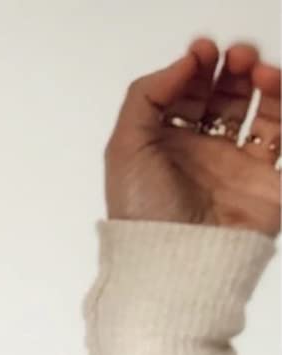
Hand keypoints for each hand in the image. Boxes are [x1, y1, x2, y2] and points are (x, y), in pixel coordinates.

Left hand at [105, 38, 280, 235]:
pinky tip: (271, 86)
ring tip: (255, 69)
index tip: (202, 51)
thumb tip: (185, 61)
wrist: (176, 265)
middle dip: (232, 68)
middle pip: (226, 98)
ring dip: (260, 80)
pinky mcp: (267, 185)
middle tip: (233, 56)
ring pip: (259, 112)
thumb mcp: (124, 148)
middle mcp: (202, 156)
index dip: (196, 67)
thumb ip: (146, 95)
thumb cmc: (143, 215)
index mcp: (166, 149)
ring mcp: (237, 170)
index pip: (188, 95)